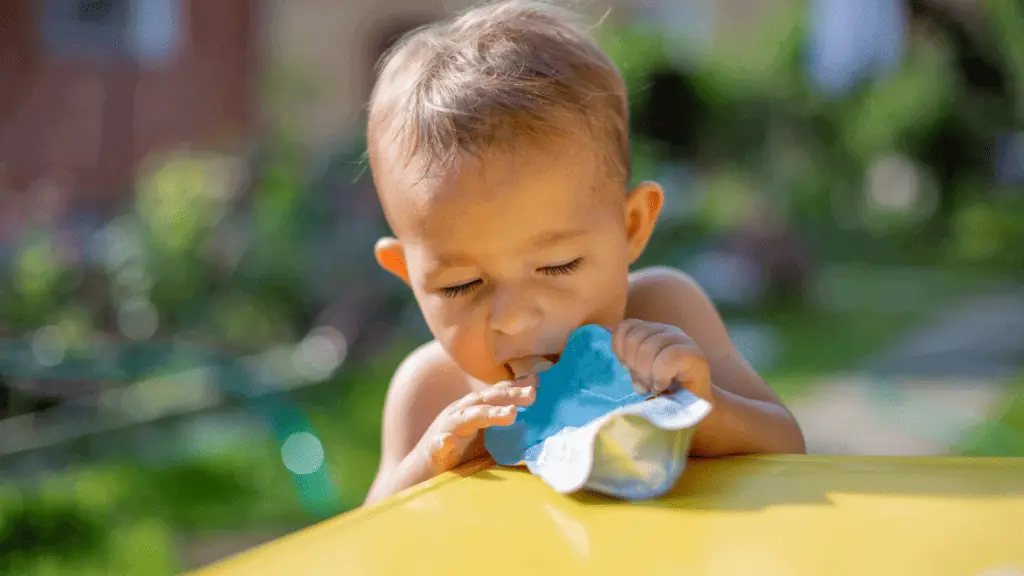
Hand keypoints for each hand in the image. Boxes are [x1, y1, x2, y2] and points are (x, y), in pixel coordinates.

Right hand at [418, 376, 537, 474]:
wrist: (422, 473)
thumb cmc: (459, 454)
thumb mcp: (488, 439)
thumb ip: (509, 430)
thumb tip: (542, 426)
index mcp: (474, 409)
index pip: (497, 393)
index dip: (516, 386)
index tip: (539, 382)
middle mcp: (460, 413)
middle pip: (486, 399)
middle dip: (510, 395)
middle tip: (533, 395)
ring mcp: (446, 430)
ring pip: (466, 417)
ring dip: (488, 414)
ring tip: (511, 414)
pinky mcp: (433, 450)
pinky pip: (438, 445)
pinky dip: (443, 443)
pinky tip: (448, 442)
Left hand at [611, 319, 712, 401]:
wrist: (695, 412)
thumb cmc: (662, 393)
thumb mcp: (639, 373)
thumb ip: (627, 358)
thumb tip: (609, 342)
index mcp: (652, 331)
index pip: (626, 327)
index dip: (620, 349)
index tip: (626, 368)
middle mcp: (667, 331)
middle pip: (635, 338)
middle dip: (634, 366)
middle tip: (643, 384)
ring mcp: (683, 341)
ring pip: (649, 347)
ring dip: (647, 374)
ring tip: (653, 387)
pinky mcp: (695, 356)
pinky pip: (666, 359)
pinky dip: (660, 377)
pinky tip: (663, 386)